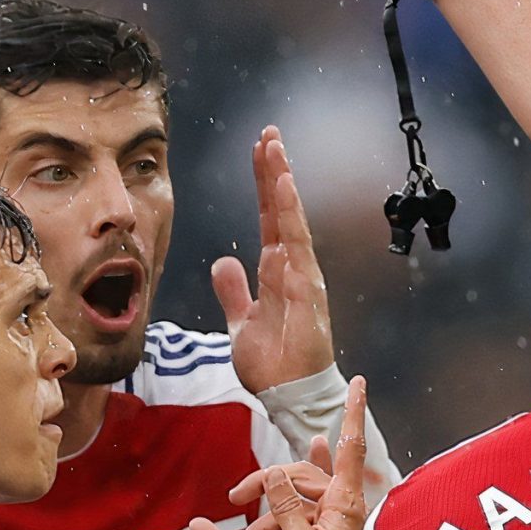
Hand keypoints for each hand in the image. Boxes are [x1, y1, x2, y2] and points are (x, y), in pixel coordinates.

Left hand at [213, 127, 336, 393]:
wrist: (288, 396)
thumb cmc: (272, 362)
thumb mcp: (241, 321)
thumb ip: (233, 290)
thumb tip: (224, 260)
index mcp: (277, 270)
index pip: (268, 217)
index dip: (263, 184)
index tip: (260, 149)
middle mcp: (293, 267)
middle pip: (282, 210)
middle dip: (275, 171)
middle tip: (269, 133)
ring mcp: (303, 278)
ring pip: (292, 223)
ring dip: (283, 187)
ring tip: (276, 153)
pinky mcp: (306, 294)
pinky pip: (297, 250)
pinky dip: (290, 220)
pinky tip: (283, 191)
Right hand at [243, 377, 370, 529]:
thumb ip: (285, 509)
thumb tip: (273, 474)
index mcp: (345, 506)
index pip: (348, 450)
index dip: (351, 414)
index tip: (358, 382)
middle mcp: (341, 510)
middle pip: (302, 475)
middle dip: (267, 482)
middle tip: (235, 497)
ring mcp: (330, 525)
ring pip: (292, 499)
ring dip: (264, 515)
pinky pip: (290, 519)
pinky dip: (268, 528)